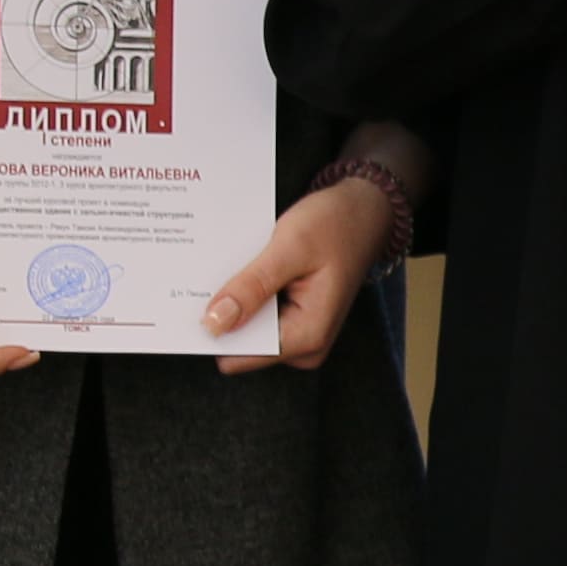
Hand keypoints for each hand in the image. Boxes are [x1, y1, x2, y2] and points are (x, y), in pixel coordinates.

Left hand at [199, 158, 405, 370]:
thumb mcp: (290, 248)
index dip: (217, 328)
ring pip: (245, 327)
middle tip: (233, 269)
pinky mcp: (293, 320)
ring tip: (249, 262)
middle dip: (228, 309)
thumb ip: (252, 288)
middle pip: (241, 343)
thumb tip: (214, 323)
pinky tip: (254, 265)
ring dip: (238, 298)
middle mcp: (305, 345)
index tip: (201, 296)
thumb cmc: (335, 224)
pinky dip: (247, 291)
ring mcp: (299, 334)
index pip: (240, 355)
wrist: (365, 210)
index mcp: (308, 336)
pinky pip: (256, 315)